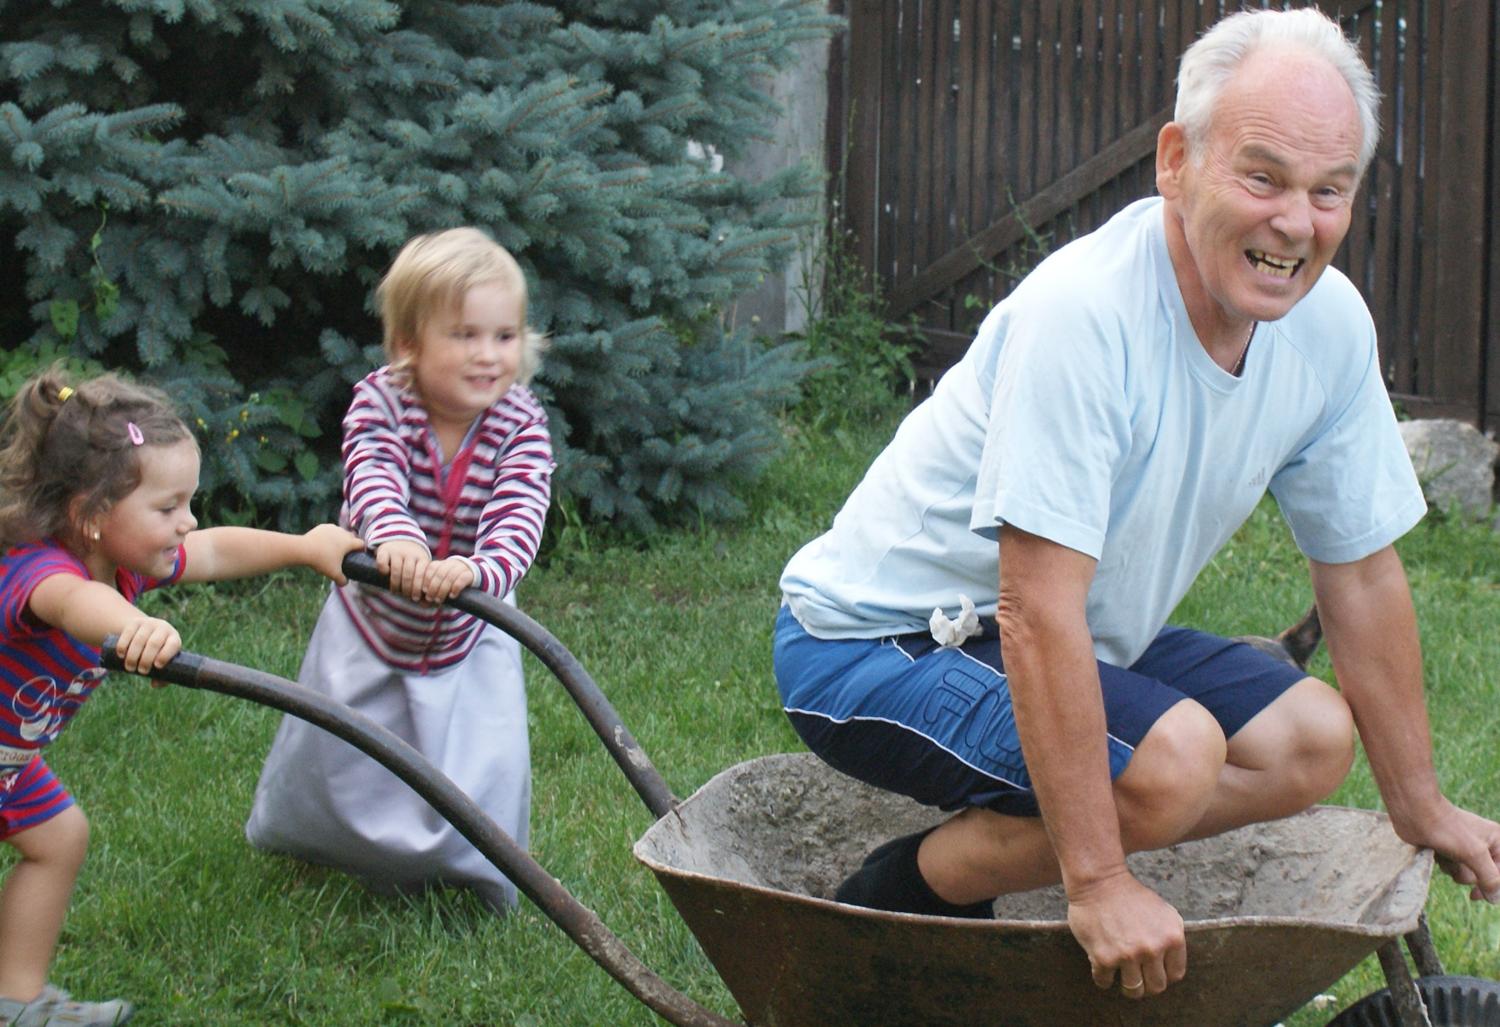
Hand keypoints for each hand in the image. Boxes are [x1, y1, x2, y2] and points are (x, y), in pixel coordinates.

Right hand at [114, 617, 180, 674]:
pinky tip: (121, 655)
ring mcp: (148, 623)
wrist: (146, 631)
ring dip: (133, 655)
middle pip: (154, 643)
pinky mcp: (135, 622)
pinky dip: (123, 645)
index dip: (165, 655)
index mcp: (174, 638)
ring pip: (140, 639)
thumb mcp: (163, 661)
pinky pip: (128, 633)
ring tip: (129, 668)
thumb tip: (155, 684)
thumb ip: (162, 675)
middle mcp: (163, 628)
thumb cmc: (158, 652)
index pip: (173, 645)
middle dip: (146, 659)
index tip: (157, 666)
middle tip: (140, 671)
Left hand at [302, 524, 364, 584]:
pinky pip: (331, 530)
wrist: (304, 549)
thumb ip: (342, 580)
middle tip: (346, 553)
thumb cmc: (322, 561)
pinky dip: (330, 535)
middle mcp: (343, 532)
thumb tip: (345, 583)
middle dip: (351, 543)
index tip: (358, 555)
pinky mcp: (323, 526)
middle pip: (352, 537)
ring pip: (341, 532)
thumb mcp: (333, 573)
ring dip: (341, 538)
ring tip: (335, 547)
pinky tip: (325, 542)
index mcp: (349, 542)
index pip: (361, 544)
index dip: (362, 550)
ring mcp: (333, 528)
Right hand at [375, 539, 430, 599]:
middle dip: (407, 589)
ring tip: (396, 592)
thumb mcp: (420, 567)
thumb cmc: (413, 561)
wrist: (400, 539)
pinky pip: (383, 562)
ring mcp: (397, 551)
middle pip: (408, 574)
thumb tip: (426, 606)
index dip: (418, 588)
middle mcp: (410, 554)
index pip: (421, 574)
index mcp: (422, 558)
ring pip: (396, 570)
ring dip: (395, 584)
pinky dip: (383, 570)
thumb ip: (423, 584)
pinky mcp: (384, 550)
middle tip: (406, 597)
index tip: (415, 598)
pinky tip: (385, 575)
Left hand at [420, 558, 475, 603]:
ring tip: (439, 600)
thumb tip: (422, 603)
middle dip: (433, 587)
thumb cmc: (450, 584)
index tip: (424, 591)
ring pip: (450, 576)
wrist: (470, 576)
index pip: (431, 568)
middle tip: (430, 598)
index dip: (426, 580)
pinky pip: (462, 579)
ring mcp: (461, 568)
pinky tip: (452, 596)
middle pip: (440, 573)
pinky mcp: (469, 574)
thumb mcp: (439, 583)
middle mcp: (450, 564)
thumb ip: (431, 590)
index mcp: (440, 564)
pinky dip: (455, 588)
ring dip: (443, 590)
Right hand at [1067, 871, 1186, 998]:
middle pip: (1156, 986)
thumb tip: (1171, 963)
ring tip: (1121, 976)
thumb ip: (1171, 938)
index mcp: (1172, 937)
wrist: (1099, 881)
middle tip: (1138, 977)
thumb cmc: (1129, 895)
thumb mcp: (1164, 912)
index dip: (1164, 974)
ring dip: (1127, 986)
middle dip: (1147, 984)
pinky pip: (1105, 982)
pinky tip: (1101, 968)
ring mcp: (1128, 955)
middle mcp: (1153, 948)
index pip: (1175, 974)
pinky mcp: (1104, 958)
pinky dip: (1102, 978)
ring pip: (1134, 990)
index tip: (1154, 971)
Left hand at [1397, 800, 1499, 902]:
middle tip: (1457, 859)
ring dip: (1452, 868)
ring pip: (1465, 874)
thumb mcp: (1475, 855)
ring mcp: (1464, 847)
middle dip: (1466, 874)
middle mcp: (1483, 844)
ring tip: (1445, 852)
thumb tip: (1495, 899)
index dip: (1491, 887)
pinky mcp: (1448, 849)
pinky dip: (1443, 864)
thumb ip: (1489, 878)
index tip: (1473, 896)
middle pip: (1482, 877)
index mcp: (1497, 841)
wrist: (1415, 813)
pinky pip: (1451, 868)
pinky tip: (1436, 851)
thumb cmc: (1447, 829)